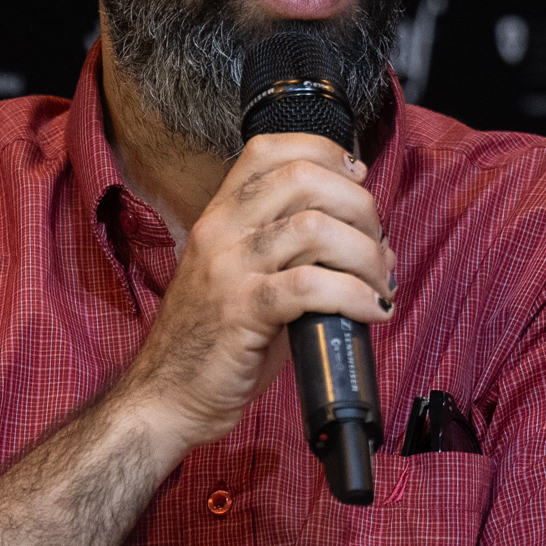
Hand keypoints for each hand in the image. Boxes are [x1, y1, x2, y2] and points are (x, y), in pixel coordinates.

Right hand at [118, 133, 393, 452]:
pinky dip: (354, 294)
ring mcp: (228, 269)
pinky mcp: (241, 311)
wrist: (165, 395)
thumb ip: (296, 252)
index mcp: (219, 216)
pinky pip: (310, 285)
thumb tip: (371, 243)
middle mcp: (220, 231)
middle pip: (302, 179)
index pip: (269, 149)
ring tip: (380, 283)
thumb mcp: (246, 279)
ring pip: (314, 228)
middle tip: (378, 244)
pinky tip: (371, 310)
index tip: (358, 177)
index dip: (324, 153)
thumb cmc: (214, 342)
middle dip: (359, 206)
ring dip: (365, 253)